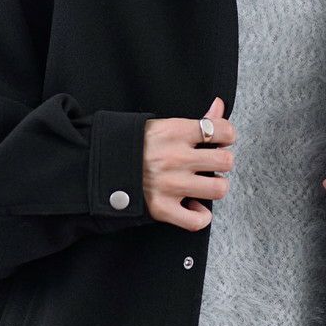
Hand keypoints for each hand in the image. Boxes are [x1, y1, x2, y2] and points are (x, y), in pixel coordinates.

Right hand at [142, 96, 235, 230]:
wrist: (99, 164)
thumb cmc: (133, 144)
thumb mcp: (163, 125)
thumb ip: (197, 119)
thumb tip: (219, 105)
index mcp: (175, 132)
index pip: (222, 130)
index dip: (226, 135)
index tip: (220, 140)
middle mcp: (175, 158)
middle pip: (225, 161)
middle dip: (222, 162)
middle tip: (210, 163)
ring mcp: (170, 185)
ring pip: (218, 189)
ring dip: (214, 187)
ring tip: (203, 183)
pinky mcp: (162, 208)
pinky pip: (197, 220)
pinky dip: (199, 216)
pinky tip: (192, 205)